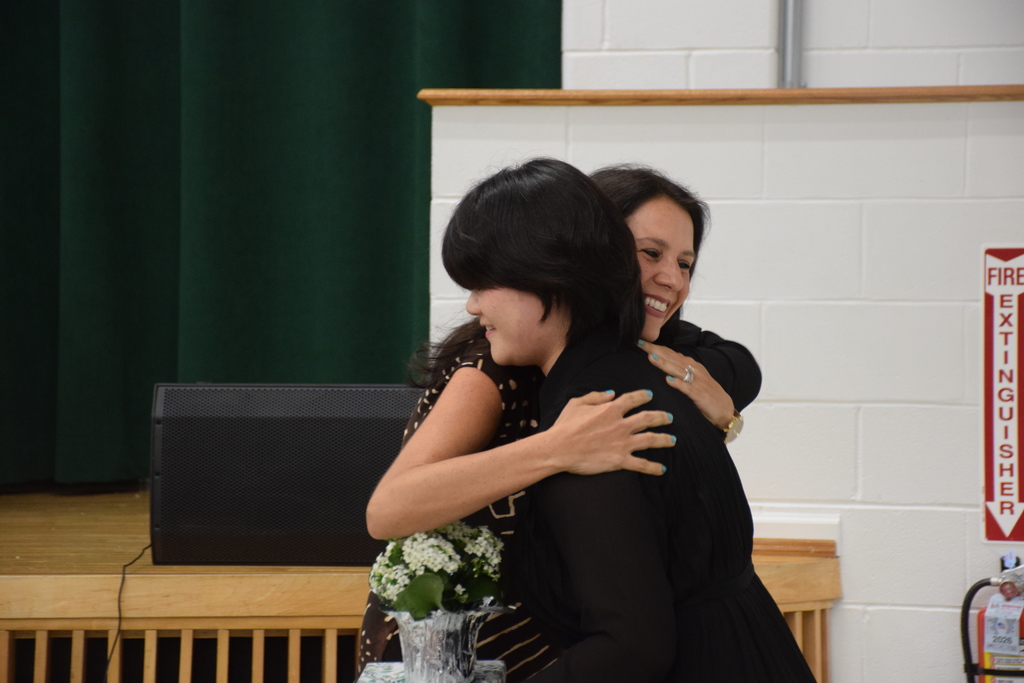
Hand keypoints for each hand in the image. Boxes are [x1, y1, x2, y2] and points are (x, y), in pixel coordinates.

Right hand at [546, 389, 674, 476]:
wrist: (559, 448)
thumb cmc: (565, 426)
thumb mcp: (576, 403)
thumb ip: (596, 396)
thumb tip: (612, 393)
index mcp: (610, 410)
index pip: (632, 399)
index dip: (643, 396)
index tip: (650, 395)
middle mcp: (621, 425)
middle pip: (648, 419)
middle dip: (661, 417)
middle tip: (669, 417)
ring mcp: (622, 443)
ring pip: (651, 440)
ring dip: (664, 439)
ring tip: (673, 440)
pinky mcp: (620, 460)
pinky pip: (642, 464)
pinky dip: (653, 468)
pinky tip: (662, 469)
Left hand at [638, 340, 734, 430]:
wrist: (724, 409)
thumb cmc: (705, 393)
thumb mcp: (691, 377)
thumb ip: (677, 369)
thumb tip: (660, 359)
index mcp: (690, 365)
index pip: (669, 353)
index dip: (654, 347)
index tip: (640, 341)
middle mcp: (693, 370)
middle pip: (671, 358)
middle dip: (655, 350)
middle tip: (640, 343)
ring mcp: (696, 382)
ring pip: (678, 370)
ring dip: (664, 364)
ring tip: (651, 357)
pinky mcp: (700, 395)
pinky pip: (688, 388)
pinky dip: (678, 384)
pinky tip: (668, 380)